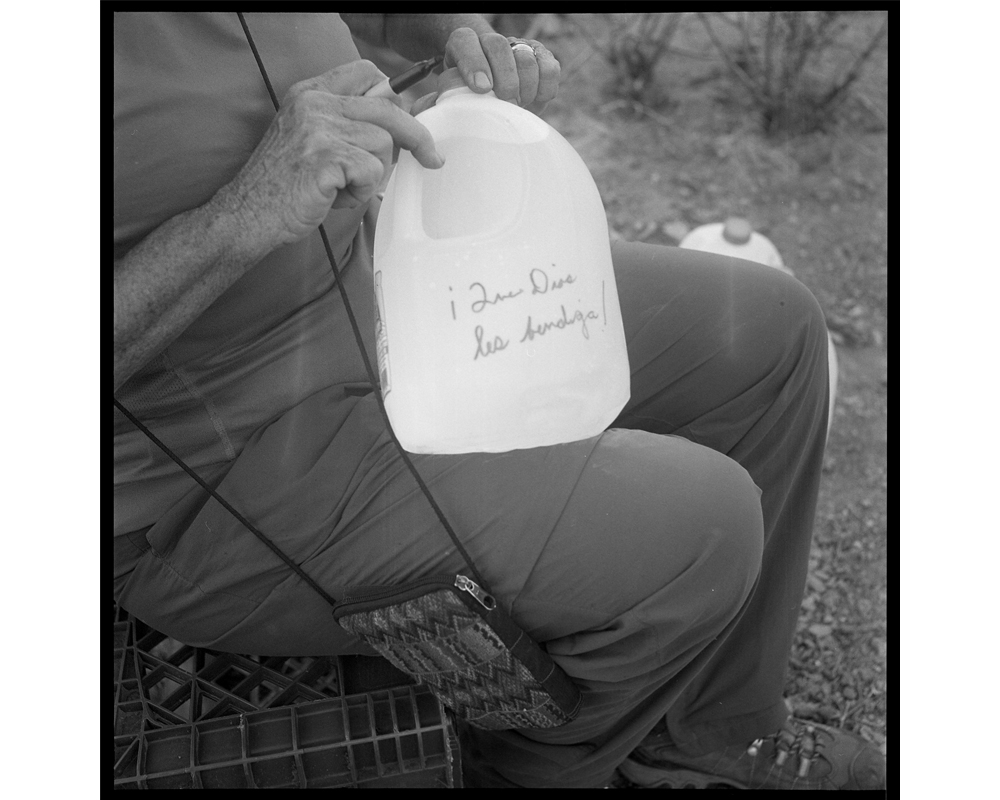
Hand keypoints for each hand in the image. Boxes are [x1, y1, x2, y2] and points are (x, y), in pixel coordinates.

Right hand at [215, 60, 443, 250]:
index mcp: (311, 93)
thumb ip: (346, 124)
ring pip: (384, 145)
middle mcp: (315, 104)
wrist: (249, 214)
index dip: (394, 95)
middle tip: (431, 158)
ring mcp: (319, 128)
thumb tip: (400, 122)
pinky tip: (337, 197)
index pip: (366, 72)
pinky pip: (372, 172)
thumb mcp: (311, 139)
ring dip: (374, 175)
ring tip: (345, 187)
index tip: (407, 118)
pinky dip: (362, 192)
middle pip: (388, 107)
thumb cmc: (285, 185)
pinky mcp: (325, 158)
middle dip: (416, 136)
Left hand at [442, 28, 559, 114]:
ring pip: (526, 59)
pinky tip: (533, 102)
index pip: (465, 42)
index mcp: (463, 45)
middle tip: (506, 105)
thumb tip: (449, 110)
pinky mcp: (542, 57)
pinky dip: (544, 90)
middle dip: (505, 81)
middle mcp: (491, 41)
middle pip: (499, 47)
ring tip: (518, 106)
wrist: (496, 99)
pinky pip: (550, 69)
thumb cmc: (471, 102)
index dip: (474, 63)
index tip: (481, 90)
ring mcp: (519, 47)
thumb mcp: (453, 99)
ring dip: (525, 90)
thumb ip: (448, 99)